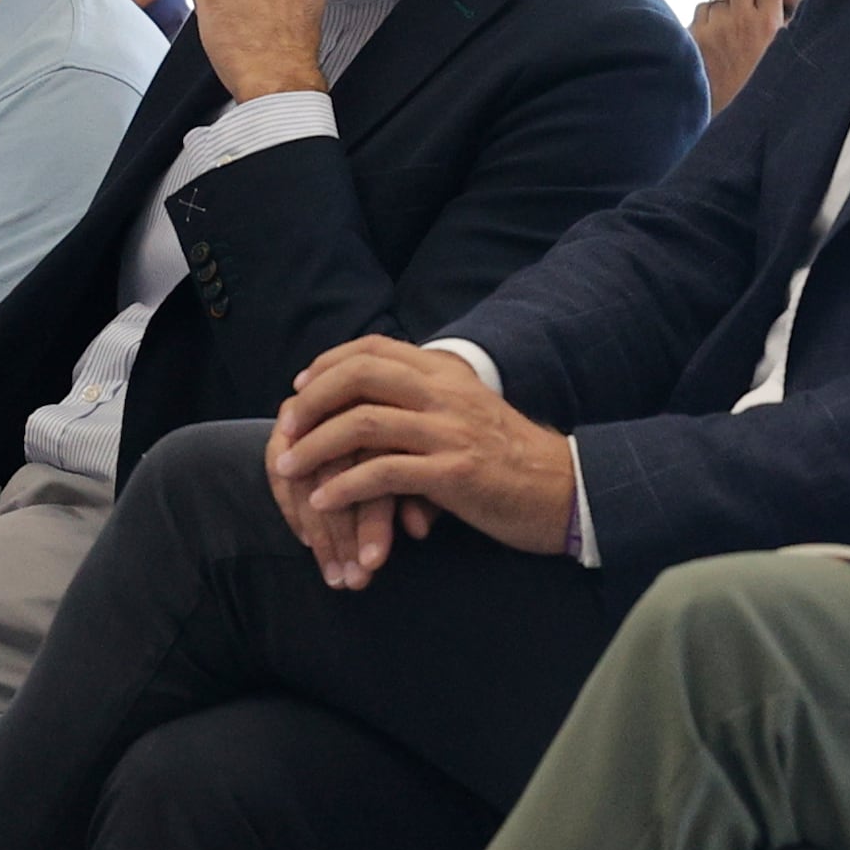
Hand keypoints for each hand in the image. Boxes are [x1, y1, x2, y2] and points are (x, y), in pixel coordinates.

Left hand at [267, 337, 574, 580]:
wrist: (564, 491)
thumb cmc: (509, 459)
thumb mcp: (467, 412)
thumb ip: (424, 400)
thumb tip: (367, 404)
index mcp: (446, 372)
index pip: (374, 348)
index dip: (328, 364)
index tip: (300, 389)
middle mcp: (446, 392)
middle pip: (360, 375)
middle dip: (311, 401)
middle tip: (285, 428)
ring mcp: (450, 431)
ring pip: (362, 422)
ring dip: (314, 447)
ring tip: (288, 468)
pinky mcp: (454, 473)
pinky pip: (383, 473)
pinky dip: (344, 486)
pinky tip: (323, 501)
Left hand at [692, 0, 797, 111]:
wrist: (731, 115)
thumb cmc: (759, 84)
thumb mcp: (782, 52)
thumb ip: (786, 22)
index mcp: (769, 24)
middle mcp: (741, 21)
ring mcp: (715, 27)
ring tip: (731, 8)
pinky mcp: (695, 35)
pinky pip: (701, 9)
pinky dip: (708, 15)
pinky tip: (716, 30)